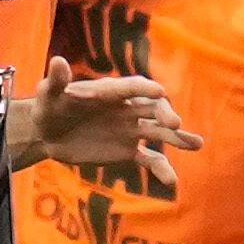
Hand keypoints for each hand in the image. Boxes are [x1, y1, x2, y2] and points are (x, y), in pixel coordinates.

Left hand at [32, 59, 200, 184]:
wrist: (49, 134)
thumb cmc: (49, 108)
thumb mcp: (48, 95)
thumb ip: (56, 81)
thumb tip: (56, 62)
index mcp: (110, 92)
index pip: (132, 87)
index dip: (145, 89)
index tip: (159, 92)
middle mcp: (126, 108)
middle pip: (152, 108)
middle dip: (164, 114)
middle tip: (174, 124)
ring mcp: (129, 130)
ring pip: (158, 132)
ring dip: (177, 137)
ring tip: (196, 144)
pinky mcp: (127, 151)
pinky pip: (149, 159)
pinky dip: (161, 168)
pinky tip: (172, 181)